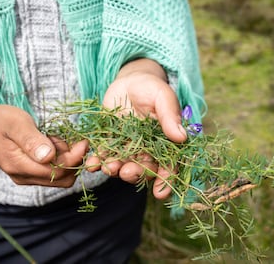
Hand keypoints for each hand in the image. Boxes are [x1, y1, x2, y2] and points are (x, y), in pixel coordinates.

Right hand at [0, 92, 87, 186]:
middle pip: (62, 178)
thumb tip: (48, 156)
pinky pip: (54, 173)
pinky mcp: (32, 174)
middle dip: (74, 160)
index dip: (74, 158)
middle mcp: (23, 177)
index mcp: (18, 166)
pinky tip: (53, 143)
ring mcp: (27, 178)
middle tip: (75, 139)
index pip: (56, 171)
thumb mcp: (16, 124)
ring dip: (68, 159)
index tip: (84, 142)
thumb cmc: (2, 120)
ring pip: (61, 177)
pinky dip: (61, 159)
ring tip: (57, 138)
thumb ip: (32, 140)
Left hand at [85, 59, 186, 199]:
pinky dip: (98, 162)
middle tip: (128, 172)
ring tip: (109, 167)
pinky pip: (104, 156)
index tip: (160, 192)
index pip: (169, 165)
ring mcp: (128, 149)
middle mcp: (148, 151)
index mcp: (166, 143)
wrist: (129, 81)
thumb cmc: (151, 88)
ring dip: (116, 170)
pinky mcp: (110, 143)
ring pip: (124, 165)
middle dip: (136, 174)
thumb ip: (170, 116)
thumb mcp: (163, 97)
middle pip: (144, 169)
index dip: (166, 180)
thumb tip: (181, 138)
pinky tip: (92, 164)